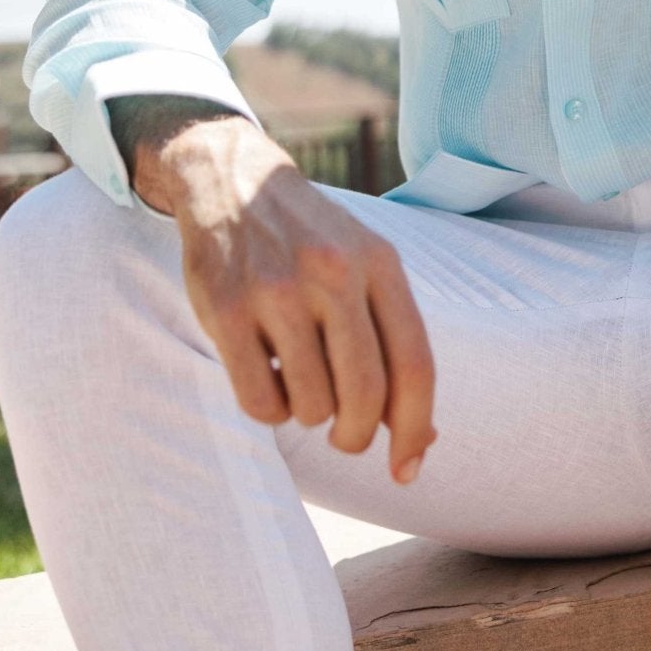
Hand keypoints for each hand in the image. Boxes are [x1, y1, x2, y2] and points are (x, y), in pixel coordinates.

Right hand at [139, 117, 435, 482]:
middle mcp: (335, 273)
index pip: (415, 366)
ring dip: (307, 414)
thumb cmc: (313, 241)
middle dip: (355, 435)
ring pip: (311, 405)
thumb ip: (395, 342)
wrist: (234, 179)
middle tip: (343, 434)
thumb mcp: (366, 268)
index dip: (415, 430)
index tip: (407, 471)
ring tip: (297, 379)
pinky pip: (259, 402)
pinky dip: (268, 410)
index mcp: (380, 263)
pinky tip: (264, 376)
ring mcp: (279, 290)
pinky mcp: (227, 309)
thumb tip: (422, 442)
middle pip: (365, 396)